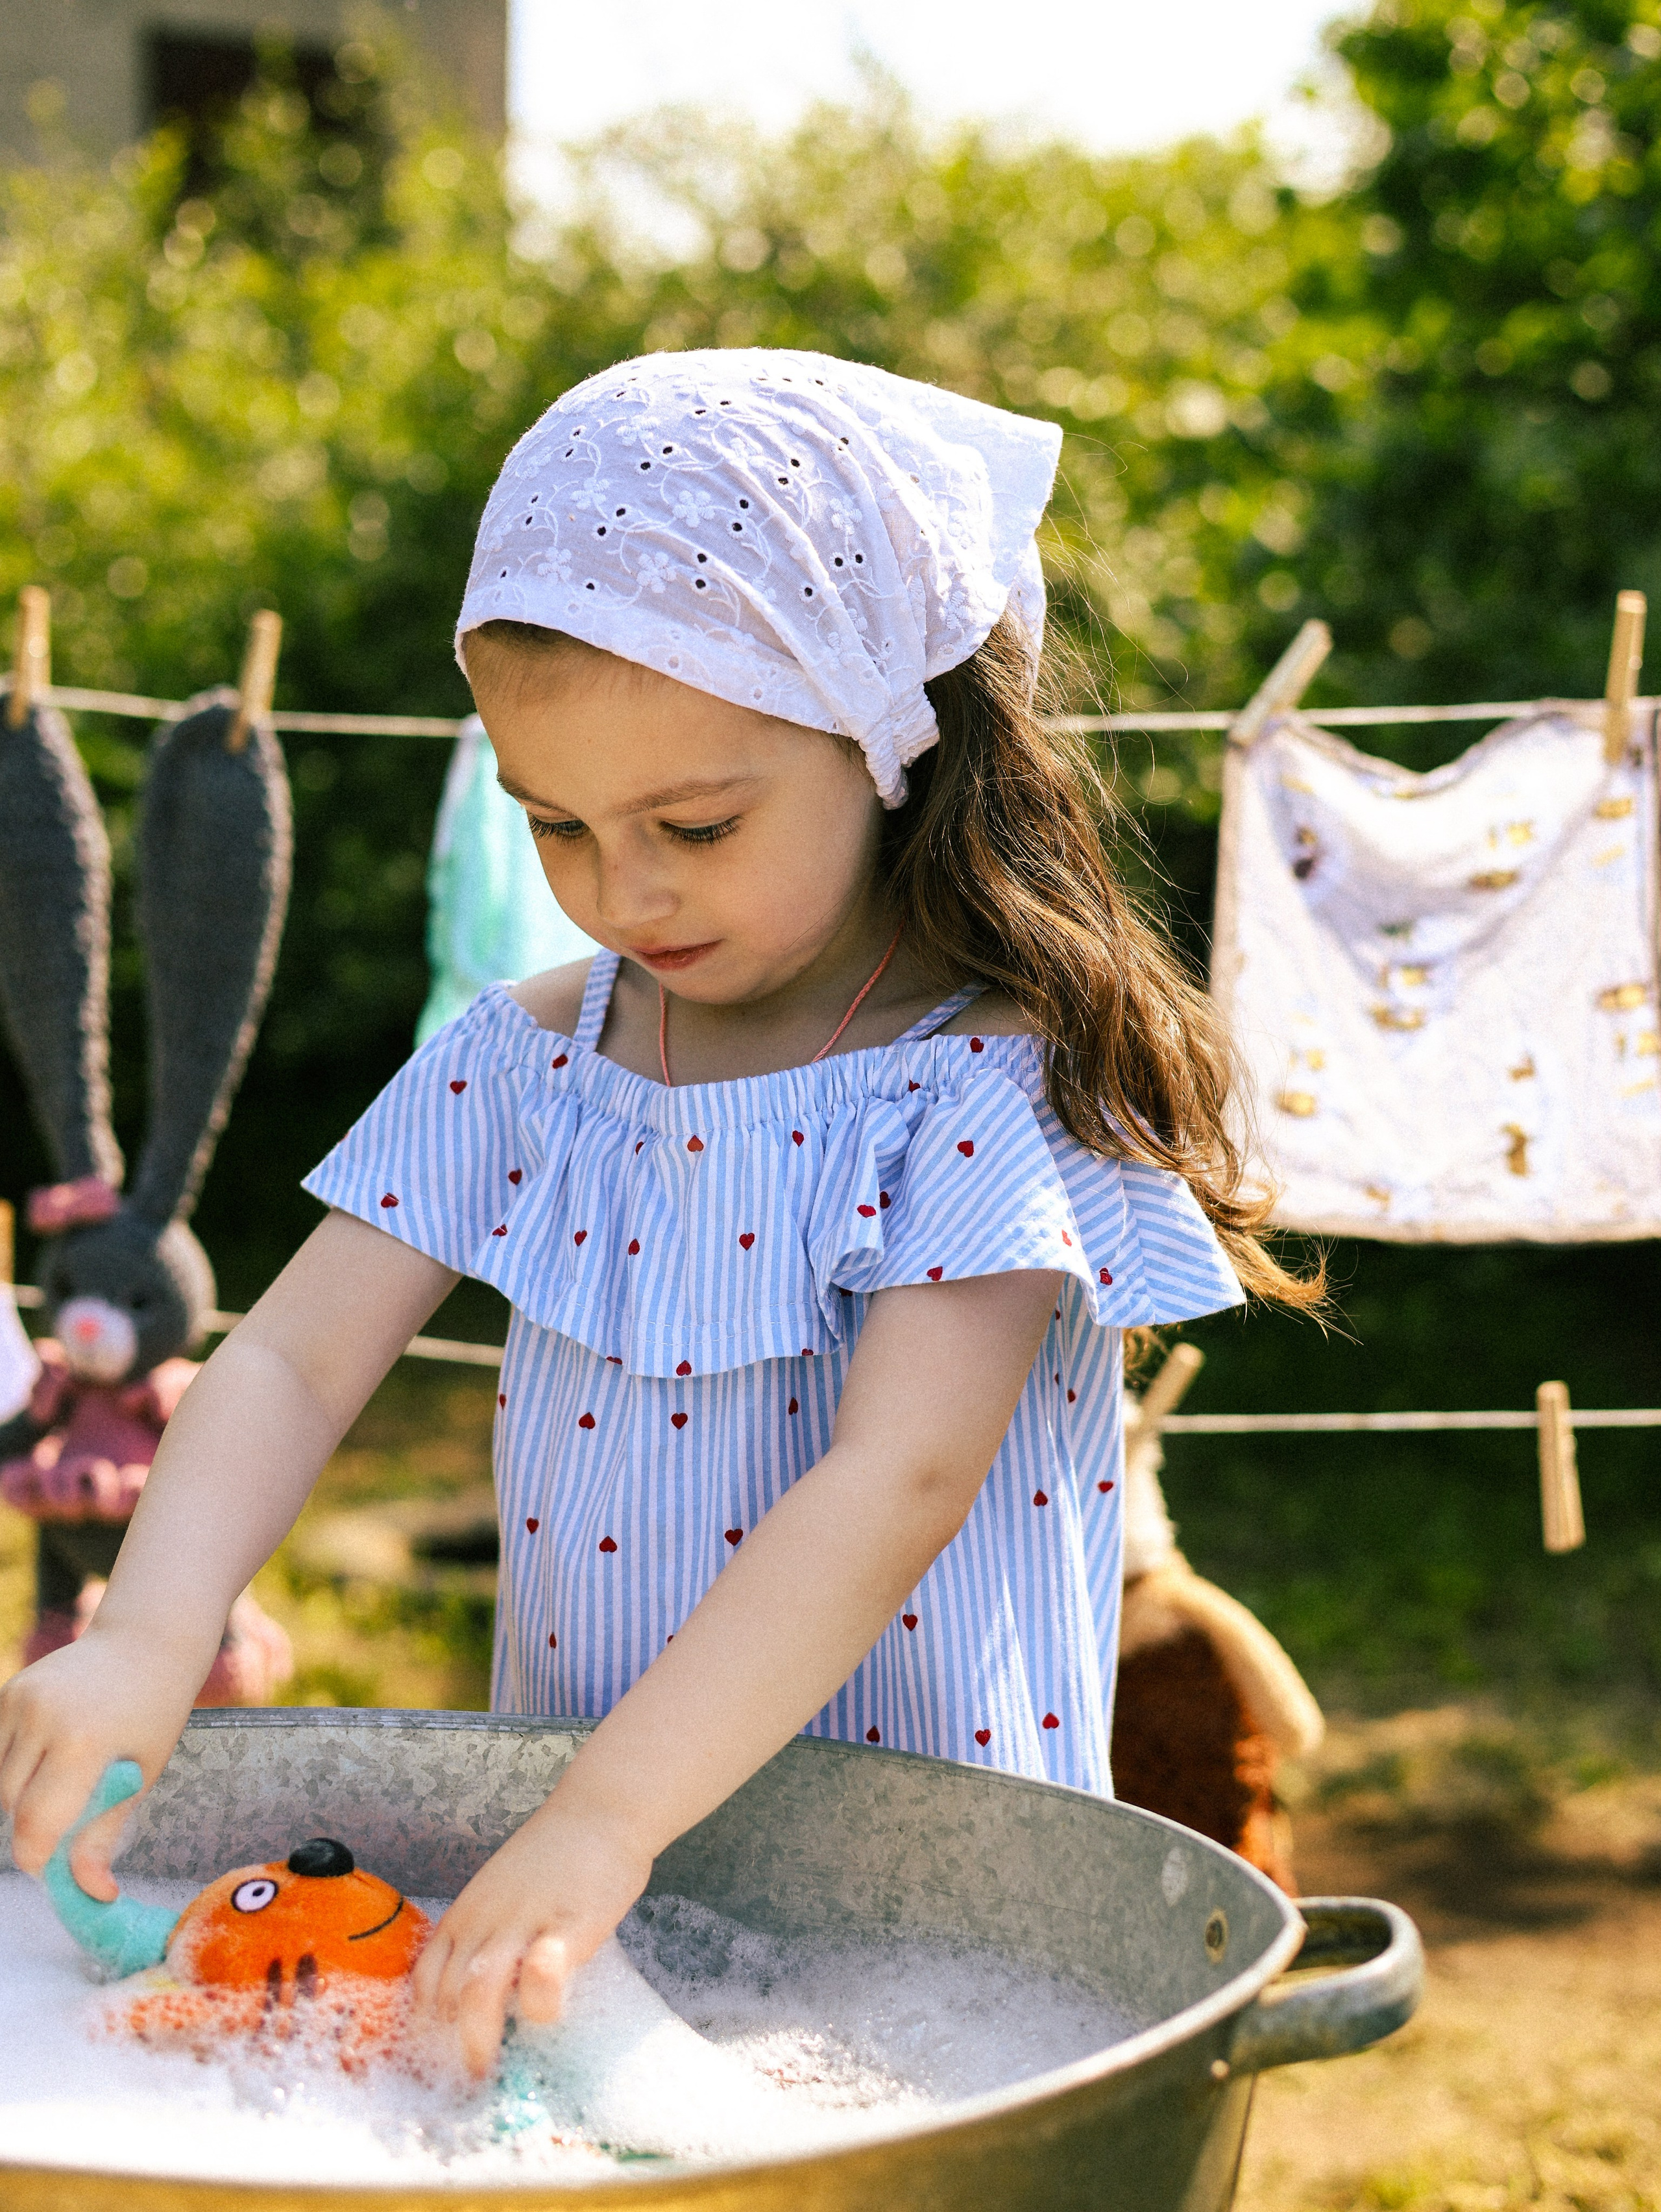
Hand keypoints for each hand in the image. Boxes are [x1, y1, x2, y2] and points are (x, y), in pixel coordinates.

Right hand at [0, 1625, 204, 1894]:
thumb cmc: (155, 1713)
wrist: (146, 1642)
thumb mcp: (141, 1775)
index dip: (39, 1859)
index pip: (35, 1826)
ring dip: (22, 1797)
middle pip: (12, 1807)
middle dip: (34, 1826)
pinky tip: (52, 1754)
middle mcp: (43, 1718)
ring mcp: (20, 1700)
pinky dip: (15, 1766)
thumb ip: (105, 1835)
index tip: (54, 1867)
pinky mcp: (9, 1692)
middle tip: (68, 1822)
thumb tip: (94, 1895)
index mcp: (83, 1744)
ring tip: (66, 1780)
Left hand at [408, 1797, 654, 2079]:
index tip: (436, 2056)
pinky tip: (545, 2016)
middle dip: (450, 2044)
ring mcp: (523, 1924)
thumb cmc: (554, 1855)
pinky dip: (538, 2005)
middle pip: (446, 1995)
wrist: (599, 1811)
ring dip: (480, 2038)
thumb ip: (485, 1936)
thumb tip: (475, 1994)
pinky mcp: (568, 1927)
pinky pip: (541, 1977)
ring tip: (489, 2068)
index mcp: (465, 1914)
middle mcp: (484, 1921)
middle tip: (465, 2075)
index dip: (425, 2024)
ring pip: (479, 1993)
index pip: (424, 1979)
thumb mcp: (499, 1892)